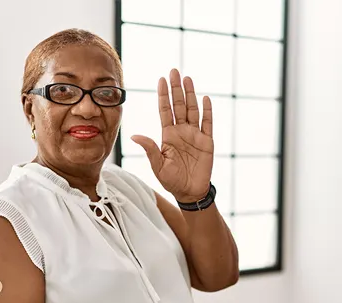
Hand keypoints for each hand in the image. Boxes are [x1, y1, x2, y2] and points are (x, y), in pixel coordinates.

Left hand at [130, 69, 214, 203]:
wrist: (189, 192)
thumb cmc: (171, 180)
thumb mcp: (157, 165)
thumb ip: (150, 149)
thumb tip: (134, 136)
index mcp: (168, 135)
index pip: (165, 110)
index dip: (163, 95)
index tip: (161, 80)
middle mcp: (181, 131)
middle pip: (178, 105)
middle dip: (176, 88)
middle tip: (174, 71)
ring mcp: (195, 135)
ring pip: (192, 110)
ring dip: (191, 95)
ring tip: (188, 79)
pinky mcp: (207, 142)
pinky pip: (207, 124)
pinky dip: (207, 112)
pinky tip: (206, 99)